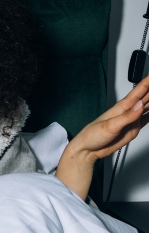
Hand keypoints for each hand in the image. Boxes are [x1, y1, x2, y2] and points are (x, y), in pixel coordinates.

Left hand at [57, 74, 148, 198]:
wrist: (88, 149)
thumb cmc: (92, 135)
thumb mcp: (110, 125)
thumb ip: (126, 116)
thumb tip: (139, 104)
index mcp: (121, 107)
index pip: (138, 91)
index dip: (147, 82)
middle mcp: (127, 111)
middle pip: (145, 96)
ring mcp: (131, 120)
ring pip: (147, 106)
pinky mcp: (132, 128)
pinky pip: (146, 119)